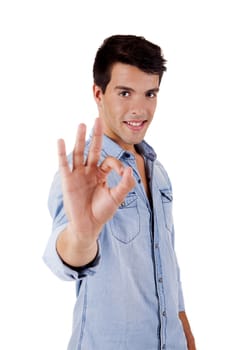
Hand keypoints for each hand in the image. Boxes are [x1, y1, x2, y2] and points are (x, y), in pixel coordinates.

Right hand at [58, 118, 134, 249]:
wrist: (88, 226)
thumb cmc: (102, 212)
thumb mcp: (117, 197)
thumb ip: (125, 184)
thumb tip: (131, 170)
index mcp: (100, 174)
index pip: (109, 161)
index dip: (118, 164)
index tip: (124, 173)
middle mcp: (89, 171)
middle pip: (92, 149)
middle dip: (96, 135)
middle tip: (97, 119)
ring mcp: (78, 175)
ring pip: (79, 153)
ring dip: (80, 139)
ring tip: (82, 124)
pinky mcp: (68, 180)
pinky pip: (64, 164)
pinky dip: (62, 152)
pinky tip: (61, 140)